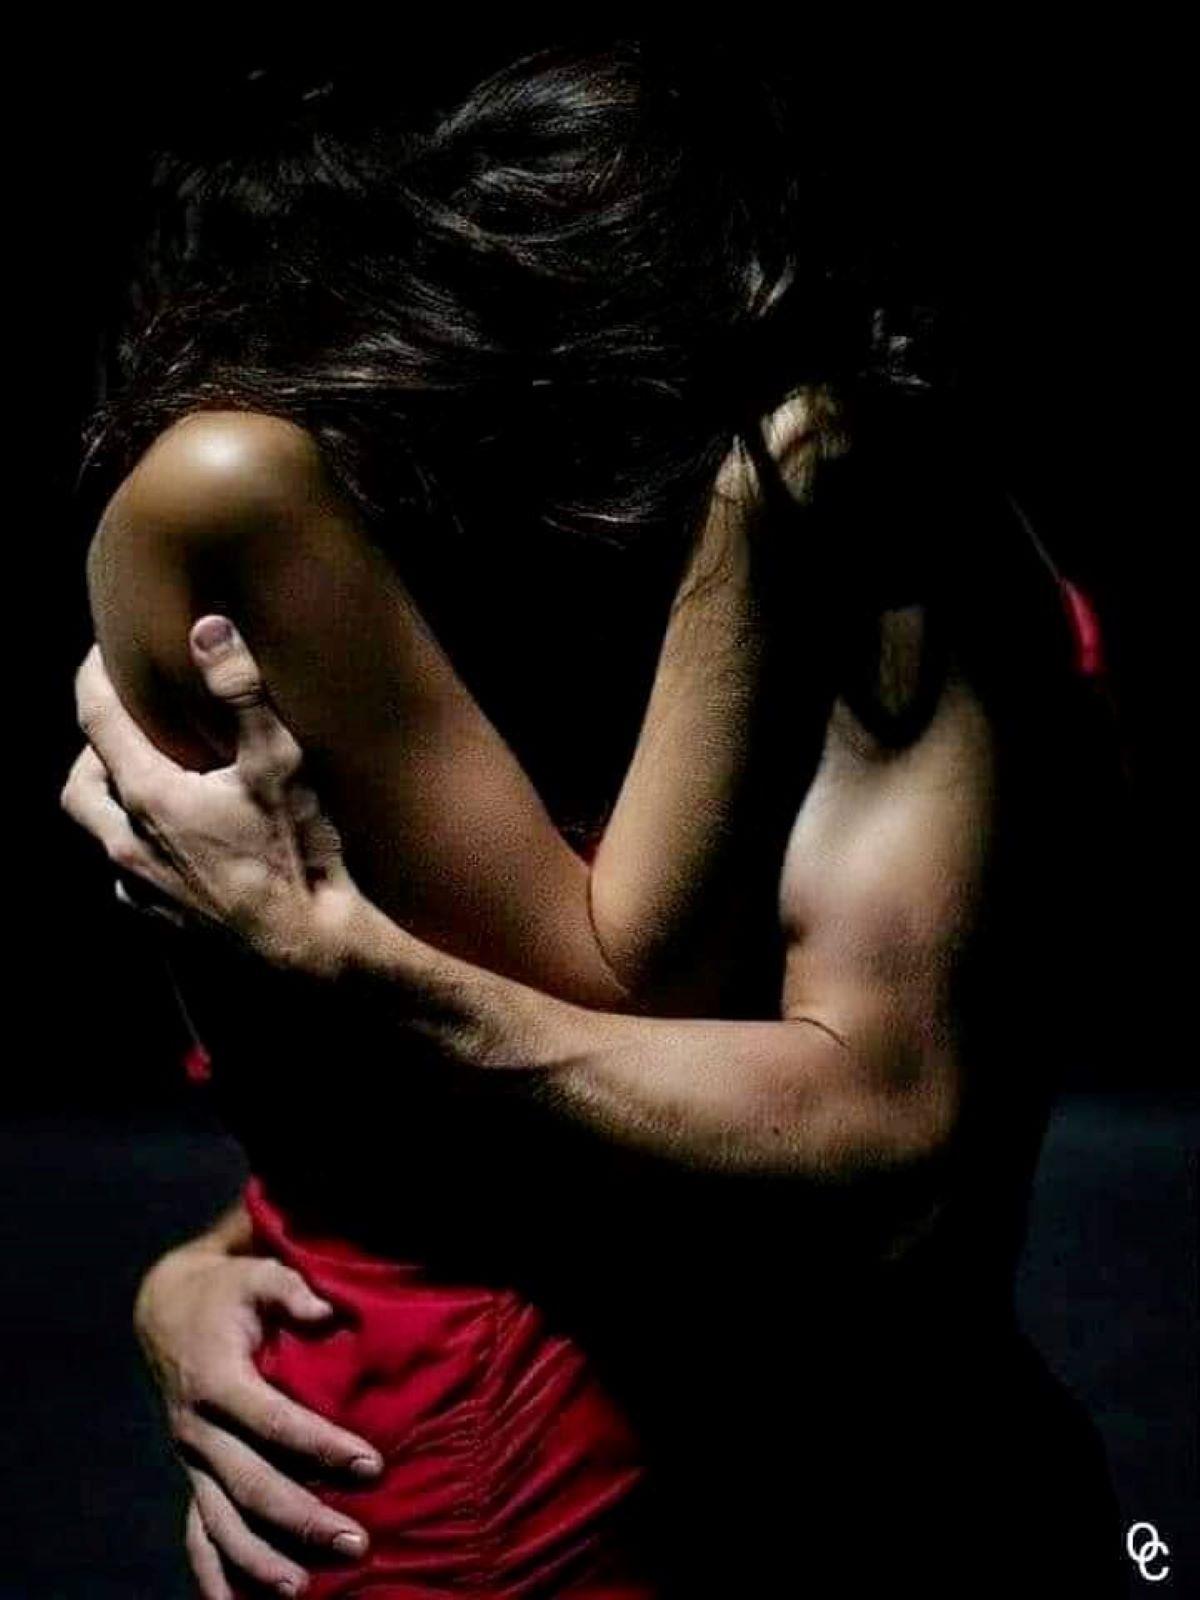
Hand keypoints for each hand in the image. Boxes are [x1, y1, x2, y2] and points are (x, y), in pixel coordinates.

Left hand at [62, 617, 361, 978]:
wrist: (310, 951)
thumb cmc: (296, 856)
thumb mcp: (279, 763)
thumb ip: (241, 691)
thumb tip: (208, 628)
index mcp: (148, 797)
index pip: (96, 720)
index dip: (94, 676)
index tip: (103, 651)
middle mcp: (128, 844)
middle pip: (78, 785)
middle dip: (93, 751)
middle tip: (127, 730)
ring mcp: (140, 889)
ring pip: (101, 834)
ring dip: (114, 803)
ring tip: (154, 784)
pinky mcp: (159, 922)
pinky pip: (127, 877)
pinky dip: (139, 849)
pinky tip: (176, 845)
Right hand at [136, 1234, 382, 1597]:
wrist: (168, 1311)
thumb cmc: (228, 1293)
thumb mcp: (257, 1274)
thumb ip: (292, 1289)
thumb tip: (329, 1309)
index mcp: (218, 1381)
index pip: (275, 1423)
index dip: (322, 1447)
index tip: (373, 1465)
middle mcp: (198, 1430)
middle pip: (251, 1486)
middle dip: (304, 1519)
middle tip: (358, 1542)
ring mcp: (192, 1461)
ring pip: (223, 1522)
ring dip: (262, 1560)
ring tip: (305, 1590)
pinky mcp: (193, 1476)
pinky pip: (198, 1535)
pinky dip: (215, 1576)